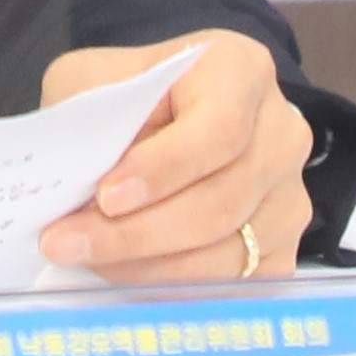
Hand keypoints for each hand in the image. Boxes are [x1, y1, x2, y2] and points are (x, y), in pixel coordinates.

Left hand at [35, 31, 313, 279]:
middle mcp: (280, 134)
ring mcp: (288, 196)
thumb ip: (92, 113)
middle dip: (135, 232)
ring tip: (84, 257)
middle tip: (68, 242)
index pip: (219, 129)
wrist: (165, 117)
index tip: (106, 196)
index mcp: (242, 71)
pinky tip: (124, 271)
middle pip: (219, 202)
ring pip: (222, 252)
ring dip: (144, 265)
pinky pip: (229, 282)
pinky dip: (170, 285)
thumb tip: (78, 174)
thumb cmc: (131, 93)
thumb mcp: (98, 77)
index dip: (164, 169)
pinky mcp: (282, 249)